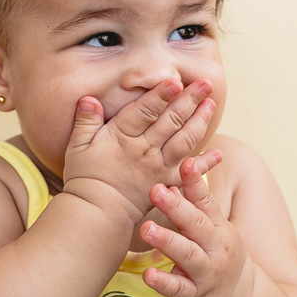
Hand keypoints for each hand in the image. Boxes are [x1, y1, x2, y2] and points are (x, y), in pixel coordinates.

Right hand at [62, 79, 214, 219]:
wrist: (97, 215)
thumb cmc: (85, 179)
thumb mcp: (77, 147)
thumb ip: (85, 121)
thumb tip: (89, 99)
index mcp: (122, 137)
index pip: (145, 111)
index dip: (160, 95)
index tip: (176, 80)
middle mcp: (144, 150)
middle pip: (171, 121)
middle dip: (189, 100)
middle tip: (206, 84)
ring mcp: (158, 167)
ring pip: (185, 141)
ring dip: (200, 122)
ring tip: (211, 104)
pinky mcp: (166, 183)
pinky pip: (190, 173)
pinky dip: (206, 163)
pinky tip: (218, 153)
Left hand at [139, 152, 249, 296]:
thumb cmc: (216, 255)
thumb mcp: (214, 229)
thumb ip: (196, 204)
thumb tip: (179, 164)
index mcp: (218, 228)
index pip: (206, 201)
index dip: (195, 182)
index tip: (184, 162)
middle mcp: (215, 248)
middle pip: (197, 225)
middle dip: (176, 208)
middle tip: (155, 190)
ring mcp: (205, 273)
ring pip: (188, 255)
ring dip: (168, 242)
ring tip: (147, 229)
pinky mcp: (193, 296)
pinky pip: (178, 289)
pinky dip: (164, 282)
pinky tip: (148, 275)